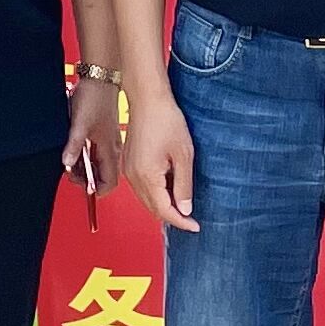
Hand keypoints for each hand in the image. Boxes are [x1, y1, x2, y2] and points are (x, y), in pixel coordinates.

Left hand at [61, 73, 123, 196]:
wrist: (99, 76)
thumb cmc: (94, 97)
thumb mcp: (79, 124)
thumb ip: (74, 146)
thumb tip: (67, 164)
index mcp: (110, 150)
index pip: (109, 182)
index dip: (96, 190)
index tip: (82, 187)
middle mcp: (112, 148)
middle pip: (103, 175)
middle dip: (87, 178)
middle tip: (71, 173)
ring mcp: (108, 140)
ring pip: (98, 164)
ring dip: (85, 167)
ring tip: (70, 162)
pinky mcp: (103, 131)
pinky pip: (95, 152)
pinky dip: (85, 156)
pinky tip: (75, 149)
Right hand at [126, 87, 199, 234]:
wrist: (147, 99)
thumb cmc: (166, 120)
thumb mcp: (183, 154)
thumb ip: (183, 185)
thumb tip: (184, 209)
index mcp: (146, 176)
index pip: (164, 210)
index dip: (181, 222)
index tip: (195, 226)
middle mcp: (133, 177)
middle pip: (153, 209)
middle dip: (172, 216)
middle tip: (192, 218)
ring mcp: (129, 171)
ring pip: (146, 200)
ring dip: (163, 205)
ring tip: (183, 203)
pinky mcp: (129, 163)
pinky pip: (142, 188)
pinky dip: (155, 193)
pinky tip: (169, 187)